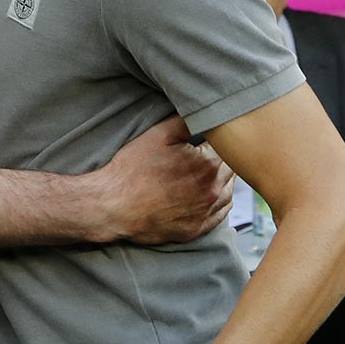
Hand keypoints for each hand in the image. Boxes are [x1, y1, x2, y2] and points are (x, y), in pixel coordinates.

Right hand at [101, 115, 232, 244]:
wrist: (114, 205)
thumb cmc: (133, 169)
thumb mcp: (157, 135)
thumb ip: (185, 122)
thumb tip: (202, 113)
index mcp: (207, 165)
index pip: (225, 148)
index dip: (215, 142)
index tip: (205, 140)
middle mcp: (212, 190)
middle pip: (230, 171)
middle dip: (220, 161)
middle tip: (207, 154)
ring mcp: (205, 213)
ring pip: (227, 193)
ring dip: (221, 182)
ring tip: (206, 174)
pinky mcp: (196, 230)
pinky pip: (219, 215)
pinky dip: (217, 204)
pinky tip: (208, 196)